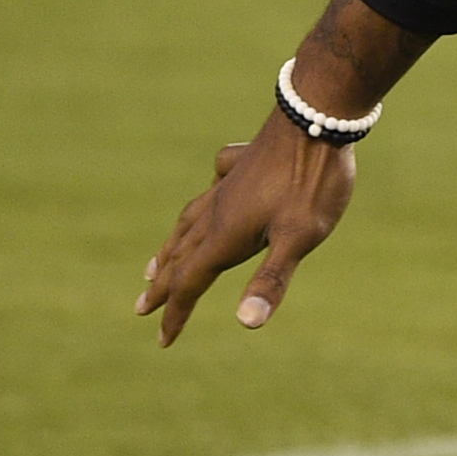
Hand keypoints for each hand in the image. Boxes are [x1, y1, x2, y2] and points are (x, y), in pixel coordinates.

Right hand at [137, 122, 355, 344]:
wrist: (316, 115)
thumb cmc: (312, 180)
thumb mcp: (300, 237)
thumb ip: (272, 279)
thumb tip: (246, 323)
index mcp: (225, 234)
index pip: (191, 282)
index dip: (177, 313)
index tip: (163, 340)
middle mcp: (218, 210)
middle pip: (182, 255)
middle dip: (163, 285)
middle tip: (141, 308)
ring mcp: (229, 185)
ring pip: (190, 222)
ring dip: (171, 247)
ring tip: (157, 263)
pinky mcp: (243, 164)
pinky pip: (214, 186)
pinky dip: (204, 200)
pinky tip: (212, 190)